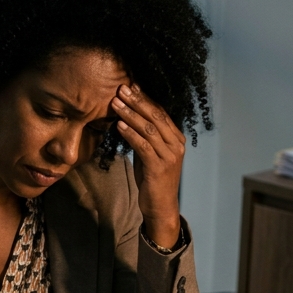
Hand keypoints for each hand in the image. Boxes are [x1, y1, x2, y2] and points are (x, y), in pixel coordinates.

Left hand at [112, 84, 183, 248]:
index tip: (130, 86)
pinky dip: (130, 134)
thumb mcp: (150, 154)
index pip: (160, 112)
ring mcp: (170, 156)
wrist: (161, 206)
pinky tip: (119, 125)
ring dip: (130, 114)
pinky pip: (143, 146)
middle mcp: (176, 145)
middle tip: (121, 89)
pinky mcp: (159, 167)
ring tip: (115, 103)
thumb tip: (128, 118)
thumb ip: (145, 137)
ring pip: (148, 129)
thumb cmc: (154, 179)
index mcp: (176, 139)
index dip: (145, 98)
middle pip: (156, 117)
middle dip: (137, 101)